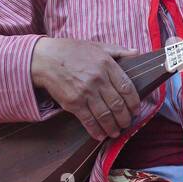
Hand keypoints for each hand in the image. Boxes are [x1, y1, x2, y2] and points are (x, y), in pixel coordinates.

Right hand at [30, 38, 144, 141]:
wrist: (45, 59)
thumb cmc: (71, 51)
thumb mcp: (97, 46)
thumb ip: (118, 51)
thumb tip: (137, 52)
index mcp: (107, 65)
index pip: (127, 88)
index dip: (134, 102)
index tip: (136, 110)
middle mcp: (98, 80)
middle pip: (118, 105)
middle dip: (125, 118)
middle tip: (127, 123)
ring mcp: (86, 93)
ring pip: (105, 115)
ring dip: (113, 127)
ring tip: (116, 132)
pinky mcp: (73, 103)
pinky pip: (88, 121)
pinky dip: (96, 130)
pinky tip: (101, 135)